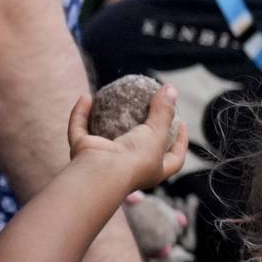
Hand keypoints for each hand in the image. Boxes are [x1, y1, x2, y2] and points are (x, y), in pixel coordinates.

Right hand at [66, 83, 186, 193]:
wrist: (102, 172)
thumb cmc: (135, 158)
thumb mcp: (157, 134)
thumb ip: (164, 112)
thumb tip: (171, 89)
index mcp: (153, 171)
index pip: (174, 158)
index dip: (181, 142)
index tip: (182, 123)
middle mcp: (128, 168)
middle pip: (139, 149)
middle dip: (143, 133)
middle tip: (150, 110)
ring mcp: (103, 160)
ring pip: (104, 138)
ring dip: (105, 120)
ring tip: (114, 100)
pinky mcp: (83, 151)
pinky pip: (79, 129)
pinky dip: (80, 114)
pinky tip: (86, 97)